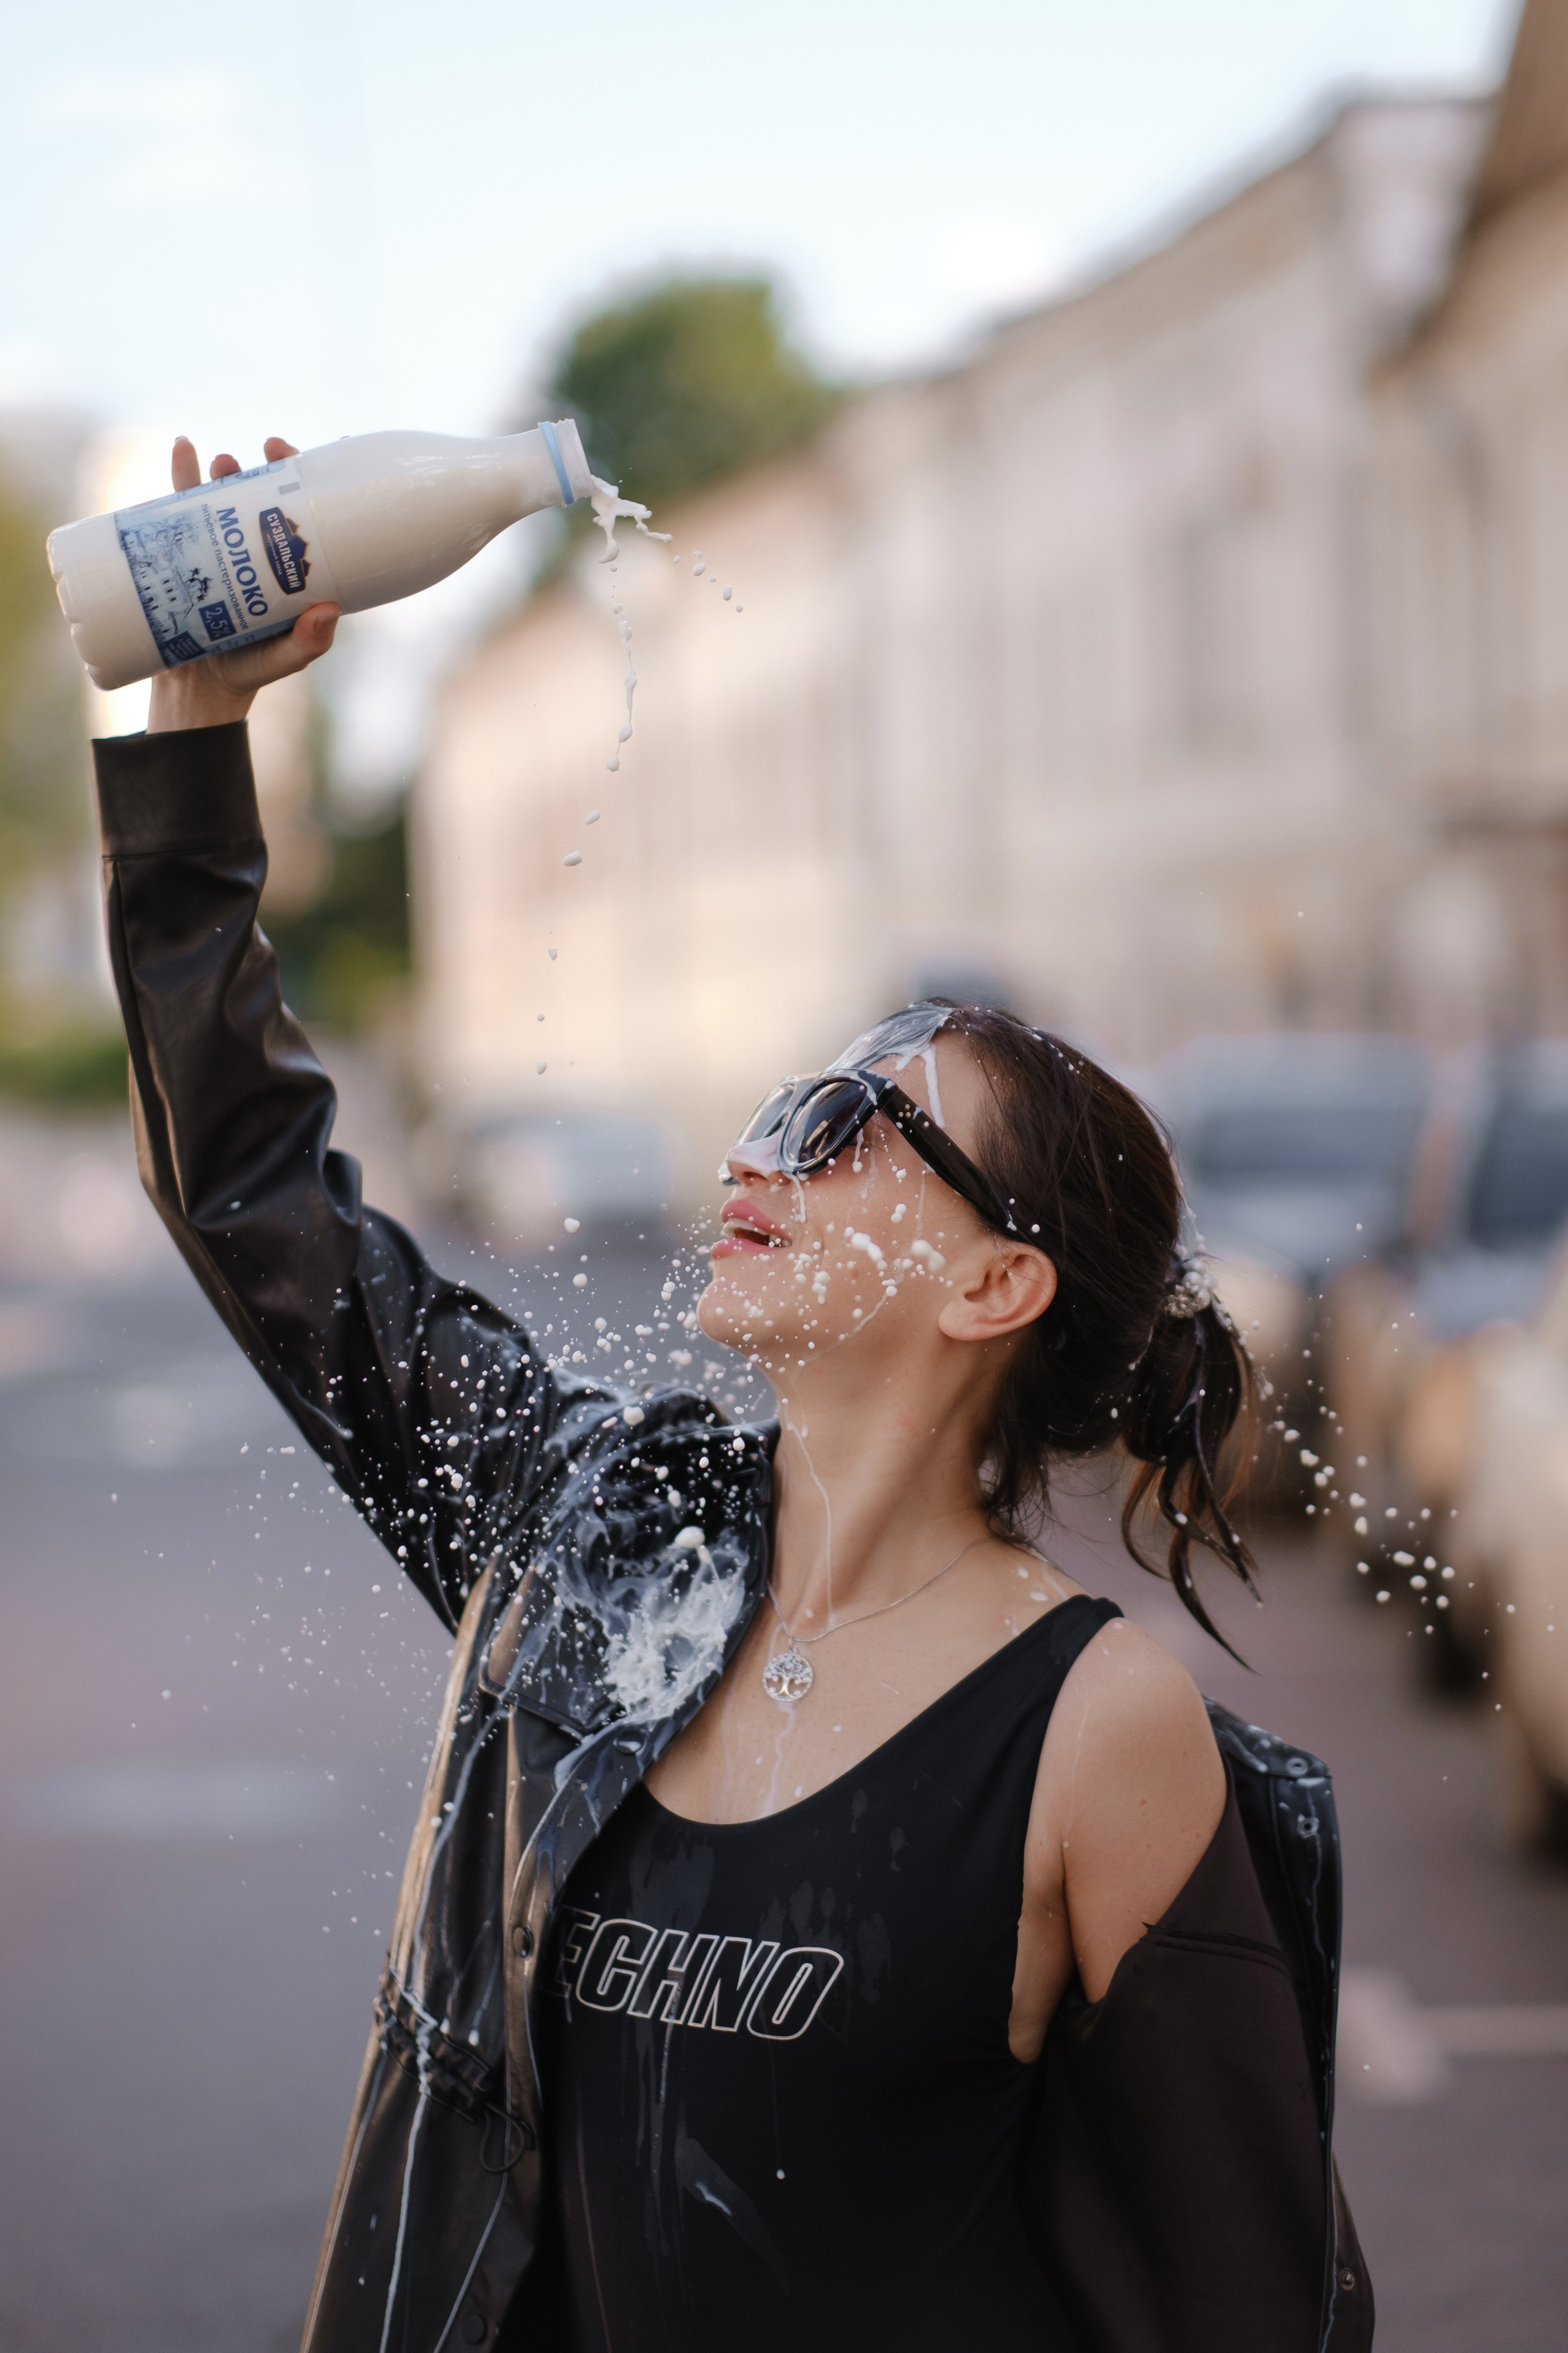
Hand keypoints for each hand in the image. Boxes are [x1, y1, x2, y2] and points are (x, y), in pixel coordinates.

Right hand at [146, 436, 339, 732]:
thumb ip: (309, 643)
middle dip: (270, 466)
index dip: (316, 481)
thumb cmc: (251, 671)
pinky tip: (182, 447)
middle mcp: (259, 549)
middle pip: (268, 495)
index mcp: (291, 568)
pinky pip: (181, 507)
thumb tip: (328, 609)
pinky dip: (181, 473)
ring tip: (223, 461)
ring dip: (224, 469)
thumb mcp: (286, 660)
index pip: (309, 515)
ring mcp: (220, 547)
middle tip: (269, 450)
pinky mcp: (184, 550)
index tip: (323, 453)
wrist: (197, 688)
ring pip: (224, 495)